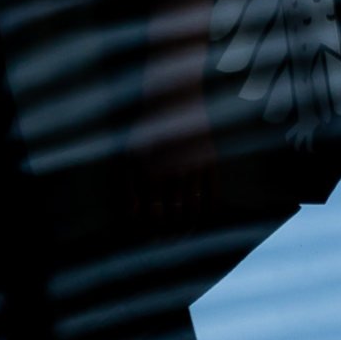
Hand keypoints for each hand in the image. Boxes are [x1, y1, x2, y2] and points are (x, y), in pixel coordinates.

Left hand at [121, 71, 221, 228]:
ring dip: (187, 226)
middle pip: (171, 214)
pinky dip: (207, 210)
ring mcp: (192, 166)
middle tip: (167, 241)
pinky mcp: (210, 161)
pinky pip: (211, 194)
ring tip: (184, 234)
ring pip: (192, 207)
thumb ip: (129, 184)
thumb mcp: (131, 153)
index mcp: (147, 170)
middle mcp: (170, 171)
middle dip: (168, 232)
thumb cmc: (148, 129)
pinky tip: (202, 217)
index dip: (150, 230)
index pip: (149, 212)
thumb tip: (134, 215)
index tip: (151, 239)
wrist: (175, 98)